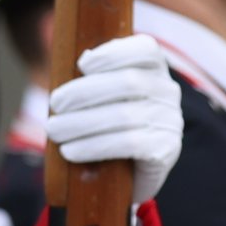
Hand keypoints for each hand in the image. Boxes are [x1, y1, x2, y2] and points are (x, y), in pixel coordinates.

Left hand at [46, 37, 184, 204]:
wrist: (128, 176)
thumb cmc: (109, 125)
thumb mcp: (106, 95)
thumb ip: (97, 75)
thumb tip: (83, 60)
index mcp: (155, 69)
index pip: (145, 50)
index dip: (113, 54)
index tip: (81, 65)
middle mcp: (168, 92)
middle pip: (128, 83)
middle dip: (84, 92)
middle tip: (55, 105)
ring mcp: (170, 121)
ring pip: (124, 116)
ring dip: (81, 123)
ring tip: (54, 130)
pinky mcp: (166, 150)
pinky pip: (128, 145)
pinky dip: (93, 146)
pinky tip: (70, 151)